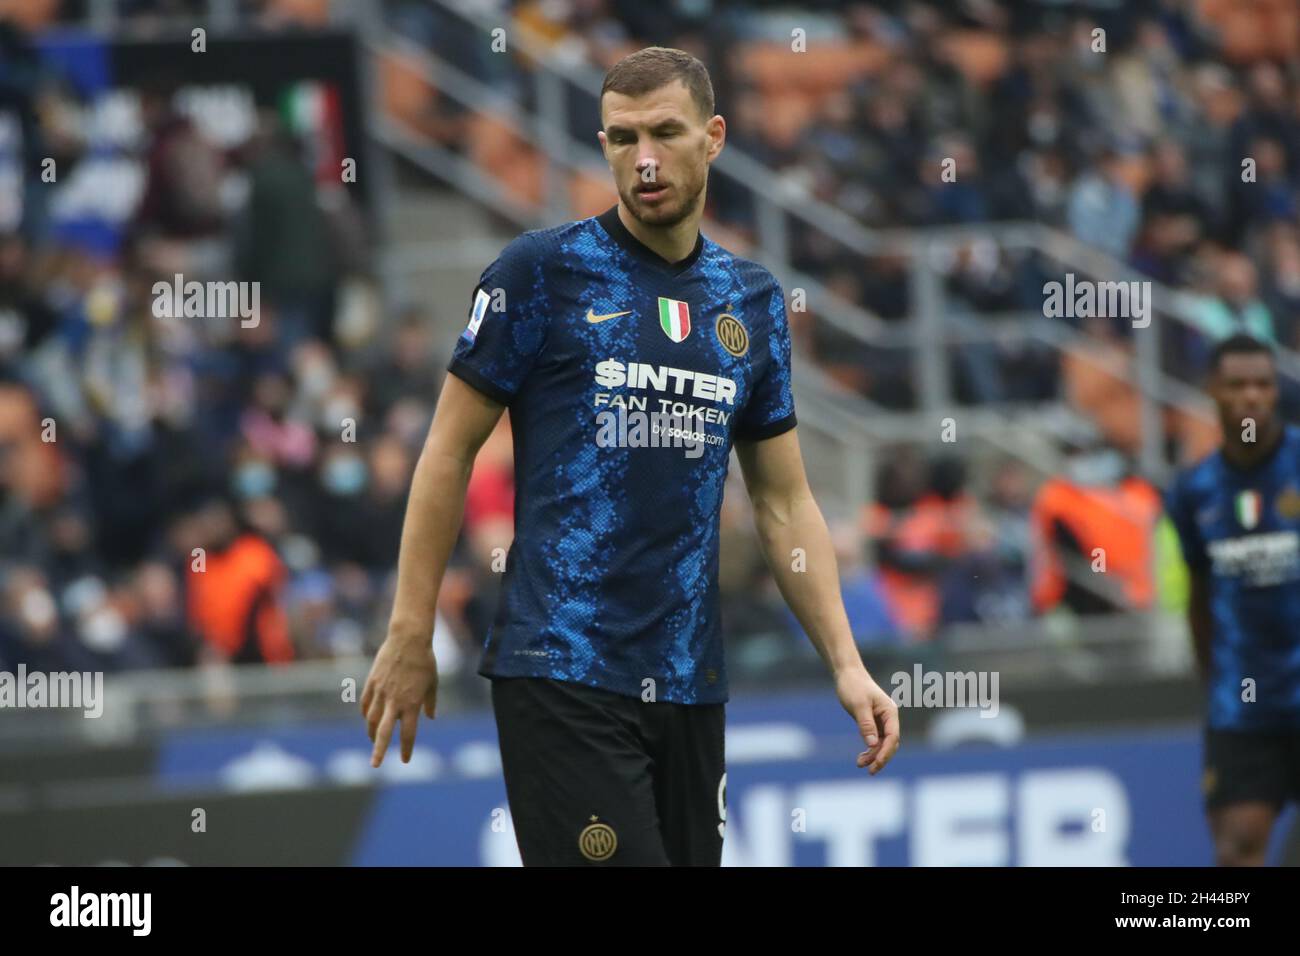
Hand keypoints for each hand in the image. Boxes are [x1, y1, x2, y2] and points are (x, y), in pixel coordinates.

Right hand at [360, 633, 438, 766]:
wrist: (408, 639)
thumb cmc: (425, 661)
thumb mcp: (433, 683)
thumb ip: (430, 702)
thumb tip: (430, 717)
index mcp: (412, 703)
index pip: (408, 733)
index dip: (406, 748)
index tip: (404, 760)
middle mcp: (395, 701)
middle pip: (383, 732)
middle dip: (379, 751)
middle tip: (375, 765)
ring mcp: (381, 692)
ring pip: (371, 719)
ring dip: (370, 733)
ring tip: (372, 741)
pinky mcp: (372, 682)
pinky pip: (366, 703)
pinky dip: (365, 713)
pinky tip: (366, 718)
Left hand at [835, 668, 899, 773]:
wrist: (848, 674)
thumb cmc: (853, 686)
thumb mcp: (858, 705)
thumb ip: (866, 724)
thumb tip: (872, 745)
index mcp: (890, 712)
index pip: (893, 737)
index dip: (885, 752)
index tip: (875, 764)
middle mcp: (889, 717)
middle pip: (890, 743)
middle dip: (881, 757)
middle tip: (870, 771)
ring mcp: (882, 720)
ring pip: (882, 743)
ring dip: (874, 755)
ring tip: (860, 764)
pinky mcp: (873, 722)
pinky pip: (875, 740)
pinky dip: (869, 749)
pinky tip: (861, 757)